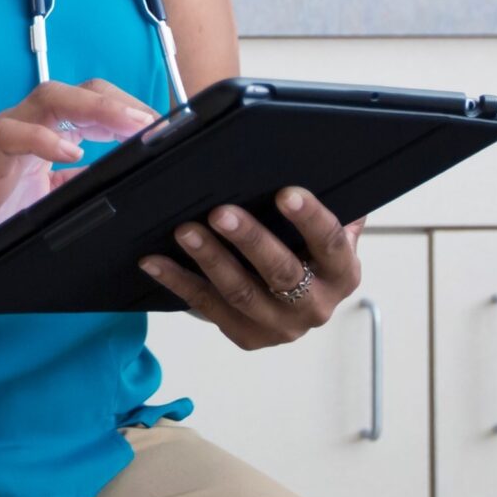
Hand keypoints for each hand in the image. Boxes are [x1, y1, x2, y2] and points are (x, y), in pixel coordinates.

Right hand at [0, 79, 157, 280]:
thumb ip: (71, 187)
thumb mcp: (38, 203)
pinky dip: (44, 139)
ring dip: (96, 108)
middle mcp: (24, 126)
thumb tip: (118, 187)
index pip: (90, 104)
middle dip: (121, 102)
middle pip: (78, 91)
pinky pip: (13, 133)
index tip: (164, 128)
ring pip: (50, 98)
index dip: (127, 108)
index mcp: (41, 136)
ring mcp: (2, 135)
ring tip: (131, 127)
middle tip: (158, 124)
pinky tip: (71, 152)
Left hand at [138, 188, 364, 349]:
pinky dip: (178, 281)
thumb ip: (328, 203)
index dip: (309, 218)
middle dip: (250, 240)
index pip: (330, 243)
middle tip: (221, 212)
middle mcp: (316, 306)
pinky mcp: (247, 336)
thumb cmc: (308, 254)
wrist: (297, 305)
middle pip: (282, 272)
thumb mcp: (323, 234)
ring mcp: (280, 327)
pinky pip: (207, 306)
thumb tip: (319, 160)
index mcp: (342, 274)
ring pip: (241, 292)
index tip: (286, 192)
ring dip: (210, 259)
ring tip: (185, 231)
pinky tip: (154, 261)